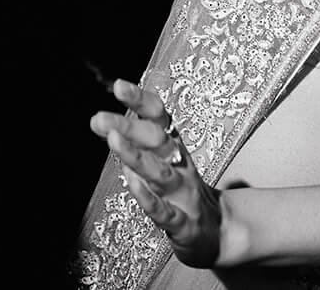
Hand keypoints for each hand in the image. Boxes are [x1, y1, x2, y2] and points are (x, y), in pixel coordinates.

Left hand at [91, 79, 220, 267]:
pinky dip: (149, 198)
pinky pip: (165, 211)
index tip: (118, 86)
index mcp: (175, 148)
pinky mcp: (183, 224)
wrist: (219, 232)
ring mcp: (183, 194)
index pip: (159, 118)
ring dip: (136, 156)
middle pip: (157, 141)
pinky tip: (134, 185)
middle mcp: (180, 166)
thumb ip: (136, 146)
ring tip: (114, 141)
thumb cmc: (182, 192)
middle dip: (129, 127)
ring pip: (160, 173)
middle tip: (100, 118)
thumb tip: (108, 126)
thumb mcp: (162, 164)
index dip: (140, 101)